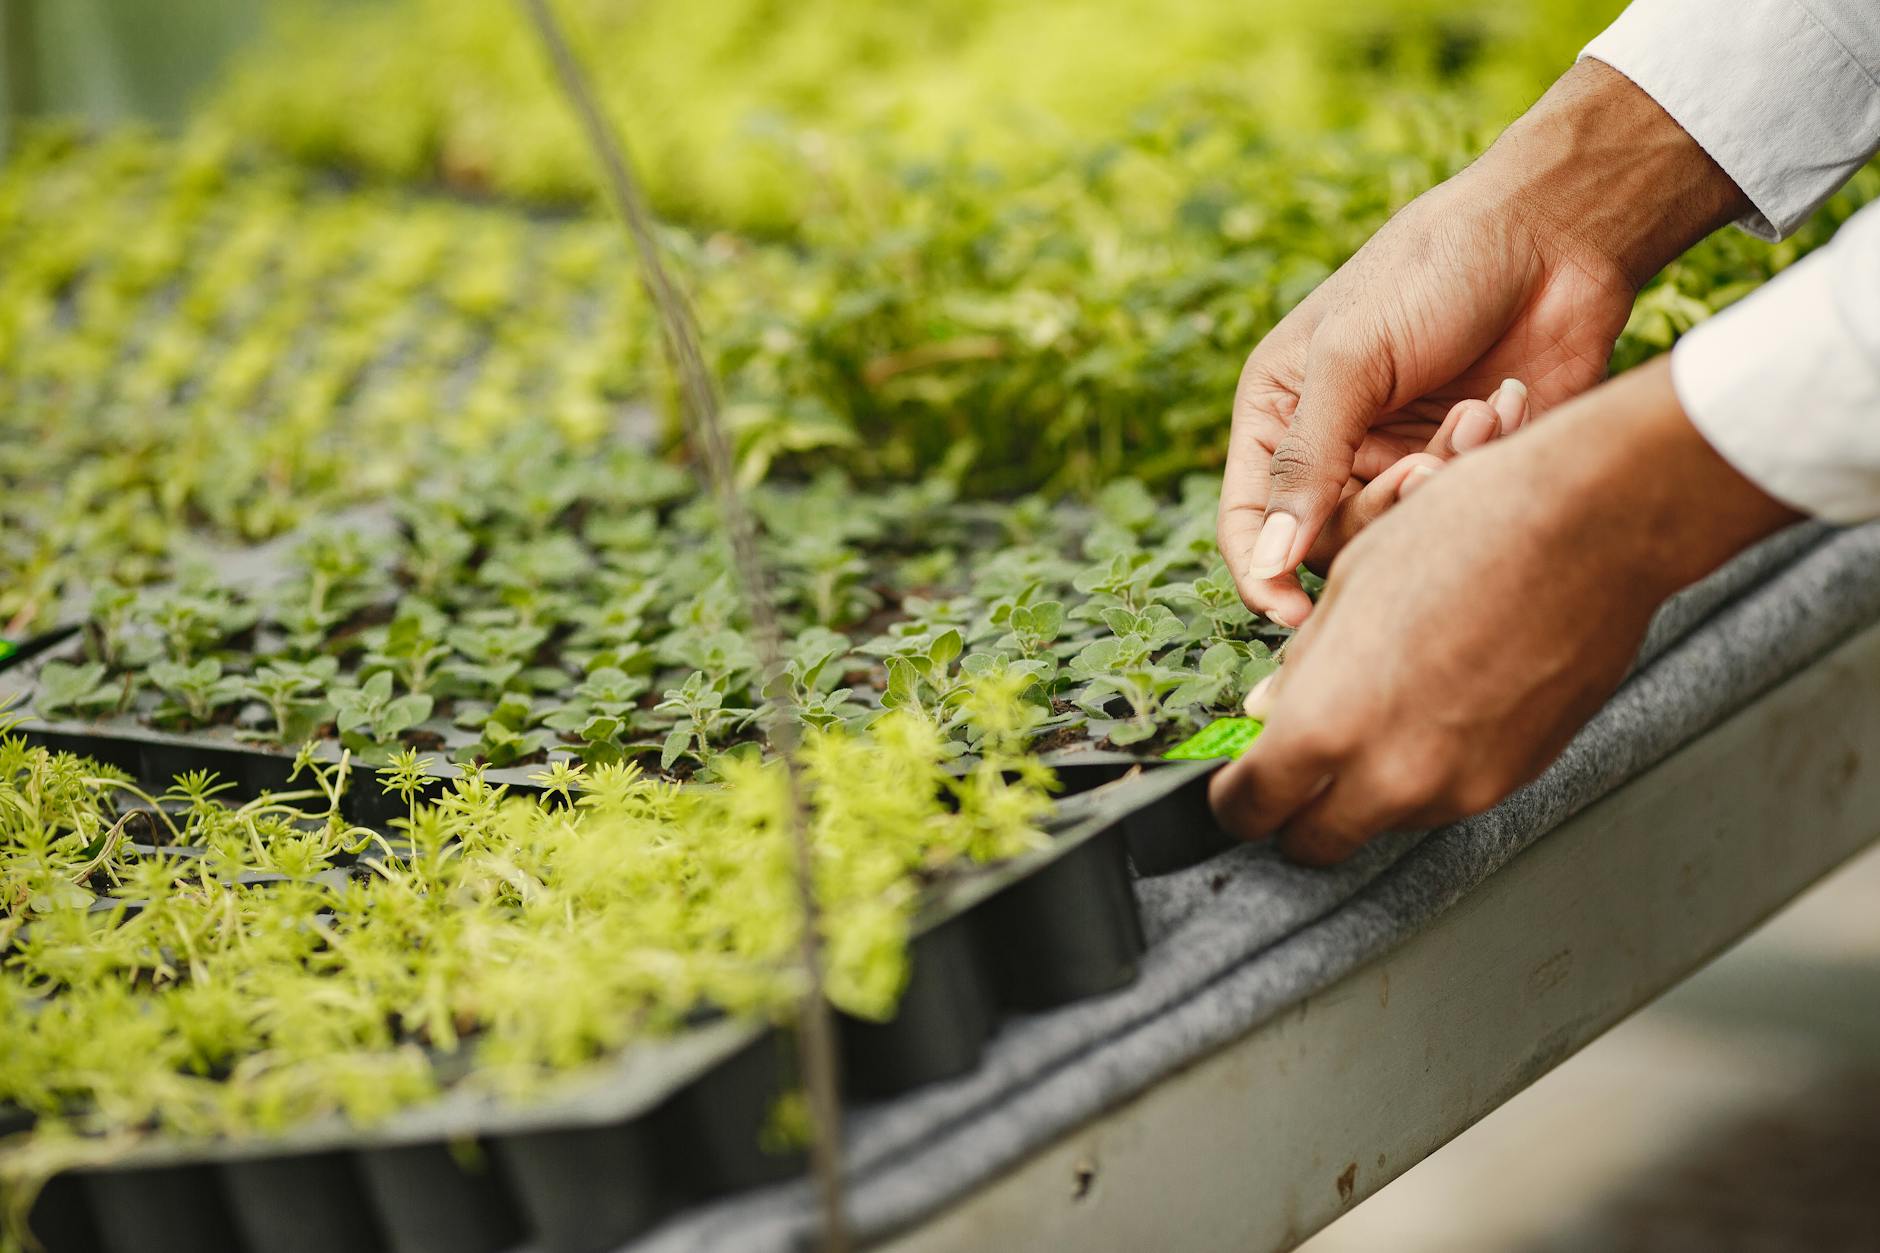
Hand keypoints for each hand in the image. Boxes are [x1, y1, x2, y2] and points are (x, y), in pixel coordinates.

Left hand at [1208, 358, 1800, 864]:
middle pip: (1312, 844)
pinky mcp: (1513, 779)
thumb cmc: (1465, 533)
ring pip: (1381, 820)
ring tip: (1386, 706)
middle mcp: (1390, 776)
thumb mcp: (1351, 588)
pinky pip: (1445, 796)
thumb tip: (1266, 711)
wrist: (1591, 525)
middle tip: (1294, 773)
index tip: (1236, 783)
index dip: (1233, 797)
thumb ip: (1302, 670)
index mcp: (1326, 725)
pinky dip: (1426, 770)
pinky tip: (1441, 701)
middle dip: (1292, 816)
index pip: (1250, 809)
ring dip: (1365, 789)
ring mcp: (1458, 787)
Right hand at [1219, 59, 1751, 626]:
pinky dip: (1485, 459)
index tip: (1296, 618)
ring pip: (1398, 531)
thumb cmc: (1434, 270)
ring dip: (1442, 479)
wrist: (1555, 233)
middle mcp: (1332, 444)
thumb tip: (1269, 564)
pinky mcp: (1465, 464)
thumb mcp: (1350, 360)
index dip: (1263, 576)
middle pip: (1328, 540)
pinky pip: (1459, 507)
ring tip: (1478, 417)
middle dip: (1381, 510)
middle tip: (1425, 471)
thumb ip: (1306, 464)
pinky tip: (1511, 401)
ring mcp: (1398, 457)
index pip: (1248, 521)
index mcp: (1279, 413)